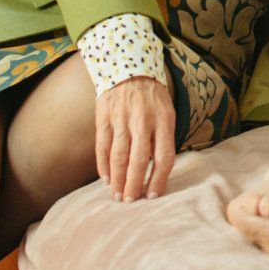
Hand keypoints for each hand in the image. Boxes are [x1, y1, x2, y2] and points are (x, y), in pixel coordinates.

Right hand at [94, 75, 176, 201]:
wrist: (128, 67)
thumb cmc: (152, 98)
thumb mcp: (166, 113)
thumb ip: (161, 139)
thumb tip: (154, 171)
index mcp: (164, 120)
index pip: (164, 157)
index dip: (158, 179)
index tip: (152, 196)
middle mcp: (143, 120)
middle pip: (138, 160)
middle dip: (133, 184)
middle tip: (130, 201)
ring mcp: (122, 118)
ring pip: (118, 155)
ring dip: (117, 179)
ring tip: (116, 195)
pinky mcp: (104, 117)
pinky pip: (102, 146)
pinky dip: (103, 164)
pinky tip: (105, 178)